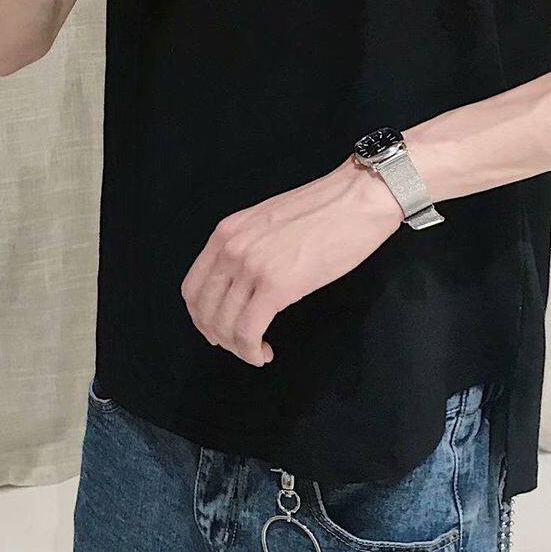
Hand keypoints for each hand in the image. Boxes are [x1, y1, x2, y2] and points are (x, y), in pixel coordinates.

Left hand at [180, 160, 403, 366]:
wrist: (357, 199)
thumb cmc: (325, 209)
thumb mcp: (269, 221)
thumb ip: (248, 247)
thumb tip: (244, 282)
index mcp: (227, 232)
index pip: (193, 287)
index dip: (202, 316)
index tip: (217, 329)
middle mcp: (231, 248)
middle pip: (204, 310)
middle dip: (218, 336)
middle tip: (239, 345)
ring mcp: (252, 267)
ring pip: (224, 325)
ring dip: (237, 347)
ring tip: (257, 351)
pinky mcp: (276, 286)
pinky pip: (248, 332)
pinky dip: (252, 351)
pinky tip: (266, 352)